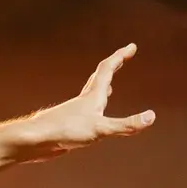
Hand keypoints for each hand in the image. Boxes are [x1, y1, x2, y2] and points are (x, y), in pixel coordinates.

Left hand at [30, 43, 155, 158]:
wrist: (34, 141)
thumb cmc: (63, 132)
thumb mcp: (100, 129)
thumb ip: (126, 125)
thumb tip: (152, 116)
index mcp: (92, 97)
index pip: (107, 69)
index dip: (120, 56)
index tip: (132, 46)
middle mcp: (84, 100)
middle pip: (100, 77)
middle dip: (114, 65)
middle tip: (124, 56)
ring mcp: (76, 112)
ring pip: (92, 94)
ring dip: (104, 85)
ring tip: (111, 85)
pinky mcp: (71, 124)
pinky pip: (88, 111)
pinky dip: (96, 107)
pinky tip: (94, 115)